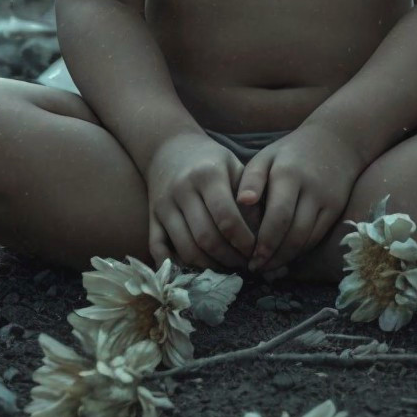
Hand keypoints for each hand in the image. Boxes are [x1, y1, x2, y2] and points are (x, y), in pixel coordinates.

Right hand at [144, 133, 258, 272]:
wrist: (170, 147)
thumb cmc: (210, 159)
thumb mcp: (233, 166)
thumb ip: (249, 195)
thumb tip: (264, 232)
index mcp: (207, 174)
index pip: (226, 217)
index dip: (243, 240)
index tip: (256, 251)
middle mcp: (183, 190)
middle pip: (206, 238)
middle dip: (229, 258)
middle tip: (244, 265)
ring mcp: (164, 205)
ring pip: (185, 248)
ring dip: (208, 267)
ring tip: (226, 268)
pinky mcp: (152, 217)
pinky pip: (159, 250)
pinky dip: (176, 266)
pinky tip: (196, 270)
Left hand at [235, 121, 365, 274]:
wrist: (335, 141)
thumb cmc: (291, 152)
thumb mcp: (267, 156)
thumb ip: (251, 179)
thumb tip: (241, 202)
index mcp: (288, 174)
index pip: (277, 217)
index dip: (264, 243)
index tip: (249, 258)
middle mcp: (311, 189)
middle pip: (294, 234)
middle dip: (274, 256)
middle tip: (256, 269)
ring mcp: (327, 201)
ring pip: (307, 240)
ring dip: (286, 258)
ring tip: (268, 267)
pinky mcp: (336, 210)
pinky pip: (317, 237)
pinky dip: (300, 250)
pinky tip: (285, 256)